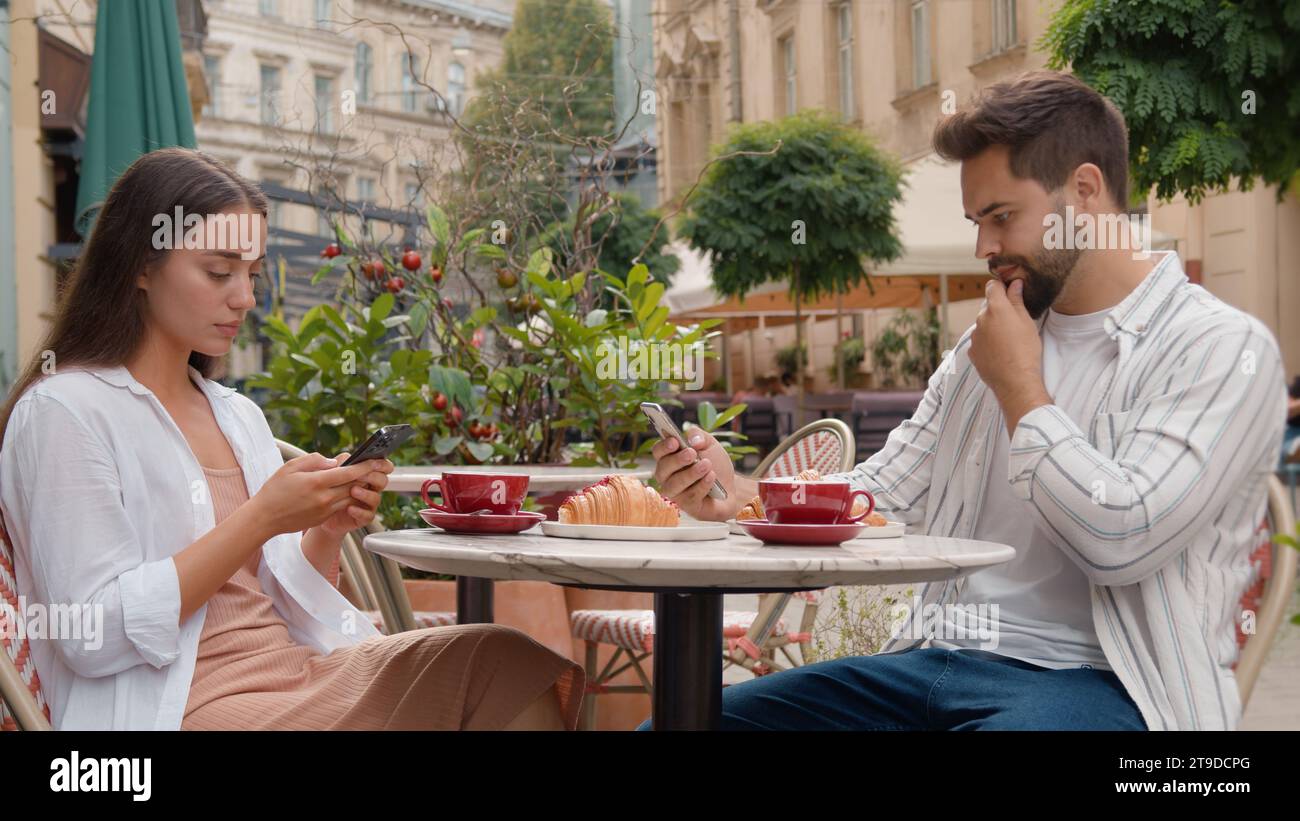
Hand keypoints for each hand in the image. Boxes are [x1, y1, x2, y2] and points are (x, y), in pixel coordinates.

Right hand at [249, 451, 392, 536]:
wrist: (264, 518)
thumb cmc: (275, 490)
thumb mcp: (291, 467)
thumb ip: (315, 460)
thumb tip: (335, 461)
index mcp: (317, 482)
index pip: (349, 473)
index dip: (365, 466)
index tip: (375, 460)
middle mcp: (324, 498)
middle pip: (354, 485)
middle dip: (366, 476)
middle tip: (375, 466)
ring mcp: (325, 510)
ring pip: (351, 497)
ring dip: (358, 487)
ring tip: (361, 477)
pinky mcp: (323, 518)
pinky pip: (341, 506)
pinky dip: (346, 497)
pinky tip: (346, 489)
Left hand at [315, 452, 394, 539]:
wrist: (321, 511)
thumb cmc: (329, 488)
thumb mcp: (332, 472)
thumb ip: (340, 462)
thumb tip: (347, 458)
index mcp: (368, 474)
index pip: (384, 467)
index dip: (383, 464)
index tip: (374, 463)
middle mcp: (372, 488)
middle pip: (383, 481)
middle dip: (373, 477)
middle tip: (360, 475)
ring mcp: (369, 503)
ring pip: (376, 498)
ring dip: (366, 494)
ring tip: (353, 491)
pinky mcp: (364, 517)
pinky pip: (368, 515)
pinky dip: (360, 511)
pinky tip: (349, 508)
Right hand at [651, 430, 735, 520]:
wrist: (730, 486)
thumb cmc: (715, 464)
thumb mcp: (710, 444)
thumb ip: (700, 436)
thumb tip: (693, 440)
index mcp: (669, 457)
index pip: (658, 451)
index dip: (664, 447)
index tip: (675, 441)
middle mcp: (668, 476)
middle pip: (662, 469)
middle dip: (677, 460)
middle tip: (692, 453)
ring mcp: (676, 492)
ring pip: (674, 485)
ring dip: (690, 474)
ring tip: (707, 465)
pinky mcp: (687, 505)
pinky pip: (690, 496)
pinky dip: (702, 486)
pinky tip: (711, 478)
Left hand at [969, 278, 1051, 431]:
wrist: (1015, 380)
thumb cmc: (1025, 350)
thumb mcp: (1026, 321)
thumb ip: (1017, 300)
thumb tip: (1014, 283)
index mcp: (996, 308)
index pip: (992, 286)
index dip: (1001, 287)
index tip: (1010, 292)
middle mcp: (981, 319)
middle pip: (988, 306)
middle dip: (999, 310)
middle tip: (1014, 322)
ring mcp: (974, 336)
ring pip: (983, 324)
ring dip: (992, 327)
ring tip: (1008, 341)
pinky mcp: (972, 351)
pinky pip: (979, 341)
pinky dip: (987, 342)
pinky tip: (1000, 352)